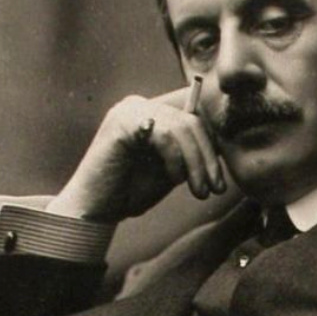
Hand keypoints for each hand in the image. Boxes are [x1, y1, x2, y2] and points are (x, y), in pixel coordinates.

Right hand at [47, 86, 225, 222]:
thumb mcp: (171, 170)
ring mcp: (130, 110)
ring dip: (197, 164)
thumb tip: (222, 149)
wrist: (94, 209)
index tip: (219, 183)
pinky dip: (176, 160)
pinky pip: (165, 135)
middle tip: (215, 189)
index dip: (212, 151)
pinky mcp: (122, 122)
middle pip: (192, 122)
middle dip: (208, 159)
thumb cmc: (130, 192)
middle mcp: (141, 106)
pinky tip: (174, 179)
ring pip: (182, 128)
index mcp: (152, 114)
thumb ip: (190, 155)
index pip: (194, 121)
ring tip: (199, 191)